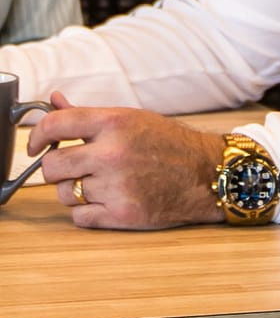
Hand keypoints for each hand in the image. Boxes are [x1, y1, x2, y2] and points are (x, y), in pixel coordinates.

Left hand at [28, 91, 225, 229]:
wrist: (205, 173)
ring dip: (75, 189)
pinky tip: (108, 198)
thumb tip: (54, 101)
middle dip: (56, 168)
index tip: (36, 145)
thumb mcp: (131, 118)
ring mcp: (116, 186)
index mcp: (115, 123)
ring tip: (101, 181)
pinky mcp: (121, 214)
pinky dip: (88, 211)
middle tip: (72, 166)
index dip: (37, 136)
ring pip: (64, 193)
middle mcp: (112, 153)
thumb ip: (87, 114)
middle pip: (50, 167)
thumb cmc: (169, 143)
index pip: (55, 125)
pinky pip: (79, 216)